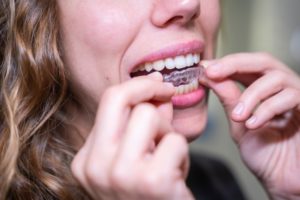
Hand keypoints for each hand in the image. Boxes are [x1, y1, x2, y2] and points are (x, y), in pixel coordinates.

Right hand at [71, 73, 193, 199]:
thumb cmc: (149, 196)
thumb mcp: (133, 160)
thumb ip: (138, 125)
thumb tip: (157, 88)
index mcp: (86, 161)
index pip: (108, 102)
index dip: (136, 87)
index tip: (157, 84)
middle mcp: (96, 166)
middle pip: (122, 99)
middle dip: (150, 90)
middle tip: (168, 95)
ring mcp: (121, 174)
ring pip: (150, 116)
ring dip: (167, 133)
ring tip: (167, 158)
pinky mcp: (151, 181)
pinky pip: (175, 141)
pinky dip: (182, 156)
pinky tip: (176, 177)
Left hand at [201, 53, 299, 198]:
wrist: (283, 180)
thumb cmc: (265, 153)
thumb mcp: (239, 122)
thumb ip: (228, 97)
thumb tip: (207, 74)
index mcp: (265, 90)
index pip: (246, 65)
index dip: (225, 63)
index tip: (203, 68)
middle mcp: (282, 89)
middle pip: (263, 60)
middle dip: (235, 64)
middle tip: (212, 73)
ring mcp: (298, 97)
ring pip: (276, 77)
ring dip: (251, 95)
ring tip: (237, 116)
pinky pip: (291, 97)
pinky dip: (267, 109)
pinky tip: (253, 125)